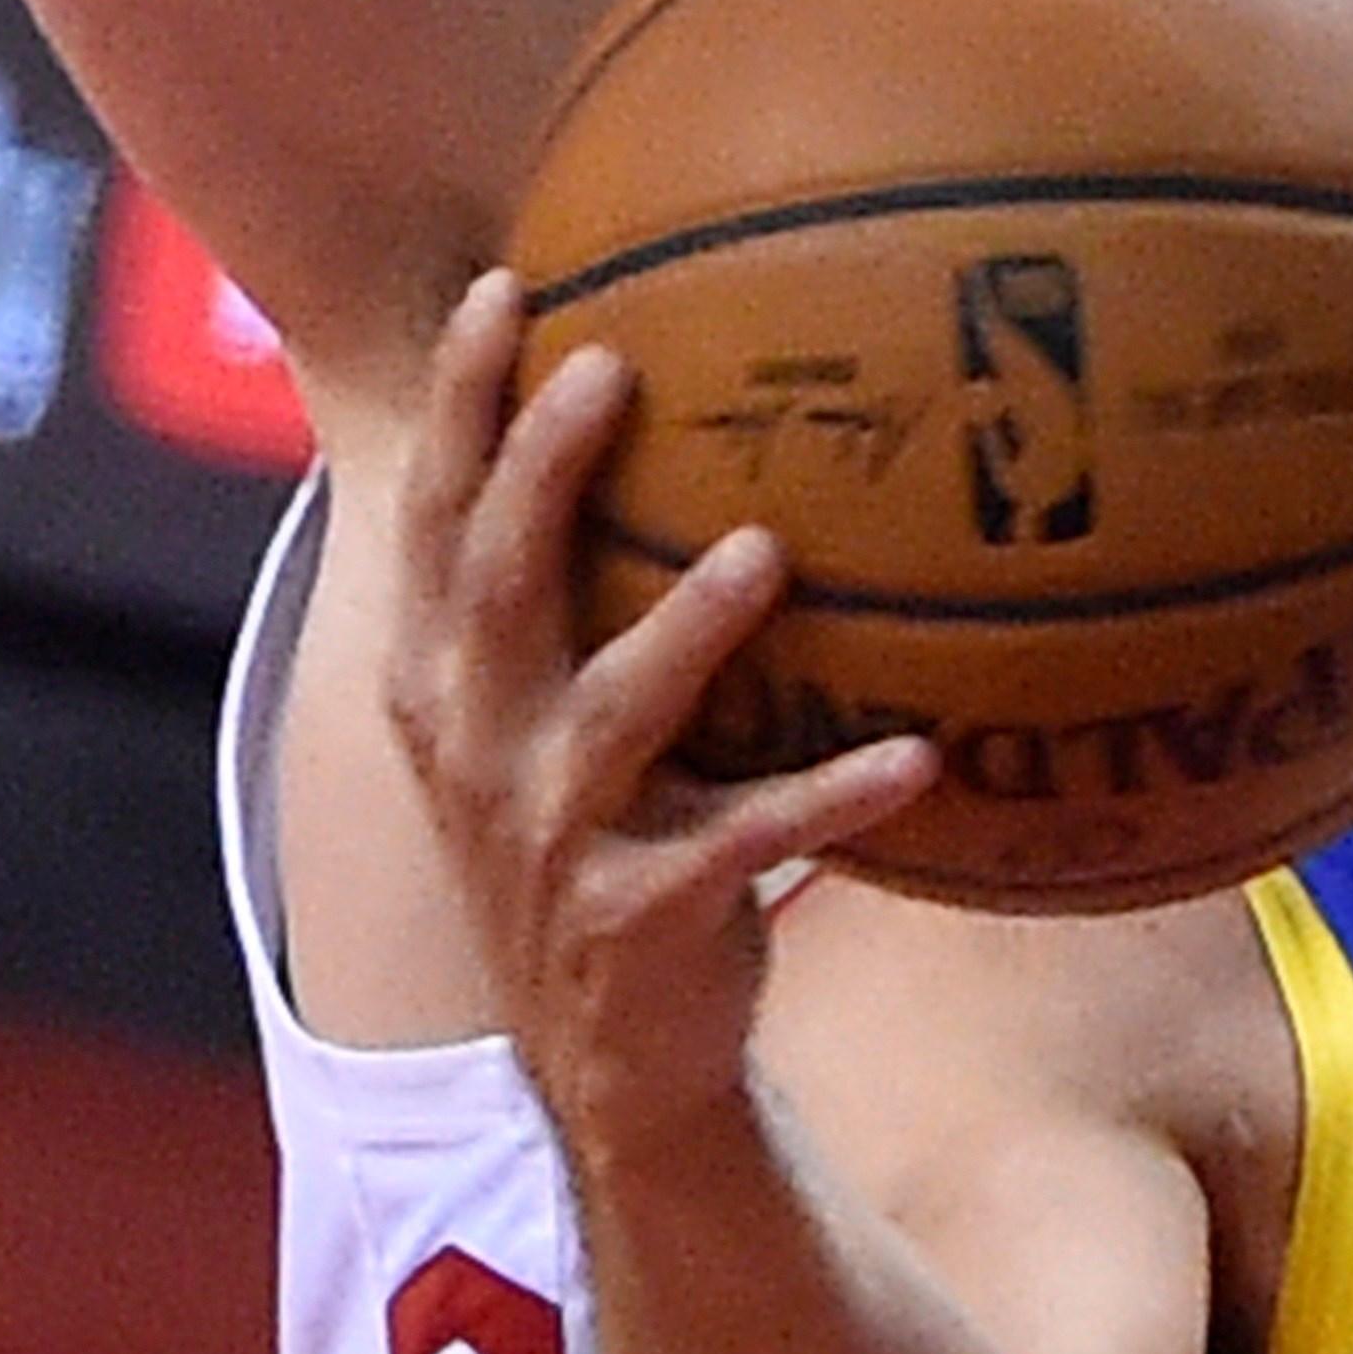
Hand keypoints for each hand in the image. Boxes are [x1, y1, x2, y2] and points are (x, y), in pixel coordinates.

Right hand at [382, 275, 938, 1168]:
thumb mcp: (530, 727)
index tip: (507, 287)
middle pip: (496, 586)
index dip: (458, 408)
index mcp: (444, 687)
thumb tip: (629, 411)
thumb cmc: (595, 847)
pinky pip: (750, 842)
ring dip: (688, 629)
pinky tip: (919, 756)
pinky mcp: (644, 921)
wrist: (605, 1066)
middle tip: (609, 367)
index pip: (433, 523)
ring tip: (764, 549)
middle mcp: (478, 751)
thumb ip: (556, 601)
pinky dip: (833, 796)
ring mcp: (553, 840)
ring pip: (614, 714)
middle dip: (543, 473)